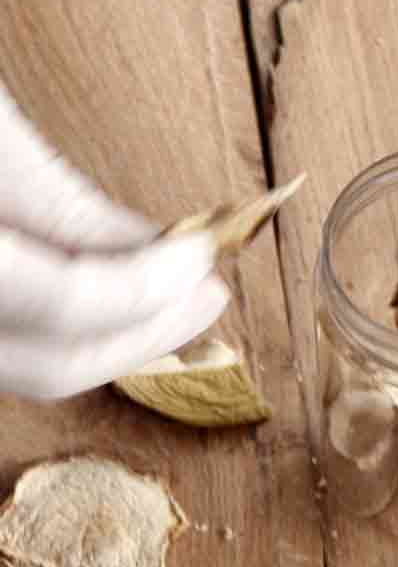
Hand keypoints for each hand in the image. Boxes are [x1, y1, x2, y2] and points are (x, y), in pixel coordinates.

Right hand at [0, 88, 228, 399]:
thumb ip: (57, 195)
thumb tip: (154, 245)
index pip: (62, 300)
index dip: (149, 287)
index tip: (205, 256)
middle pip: (45, 367)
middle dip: (144, 336)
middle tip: (208, 297)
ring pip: (22, 371)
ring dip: (111, 343)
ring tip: (174, 300)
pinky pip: (2, 350)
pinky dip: (62, 334)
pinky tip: (110, 301)